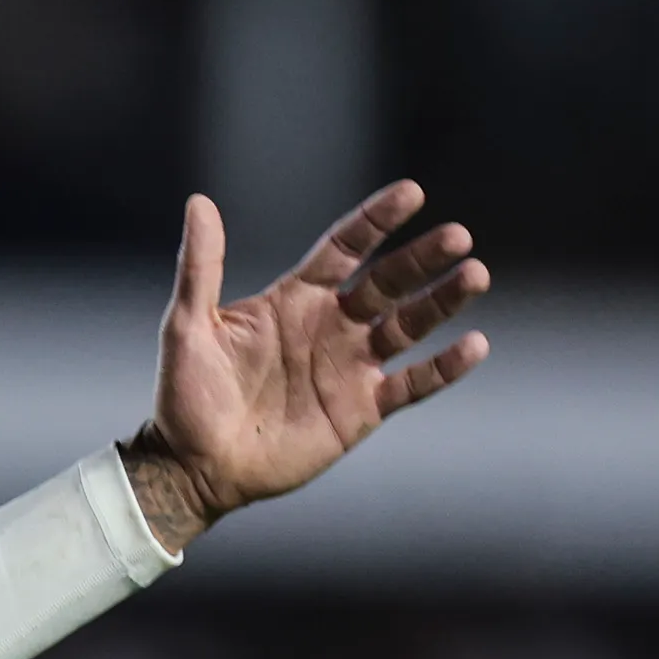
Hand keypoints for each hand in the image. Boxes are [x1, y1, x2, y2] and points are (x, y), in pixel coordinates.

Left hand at [124, 182, 490, 552]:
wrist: (191, 466)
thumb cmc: (184, 396)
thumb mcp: (186, 326)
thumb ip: (200, 267)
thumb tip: (199, 203)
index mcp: (295, 299)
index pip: (345, 247)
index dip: (376, 220)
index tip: (412, 192)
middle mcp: (331, 325)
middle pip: (387, 281)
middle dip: (422, 258)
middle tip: (457, 236)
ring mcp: (350, 366)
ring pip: (409, 324)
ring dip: (442, 302)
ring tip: (474, 276)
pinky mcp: (362, 409)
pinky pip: (412, 384)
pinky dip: (444, 367)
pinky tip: (474, 345)